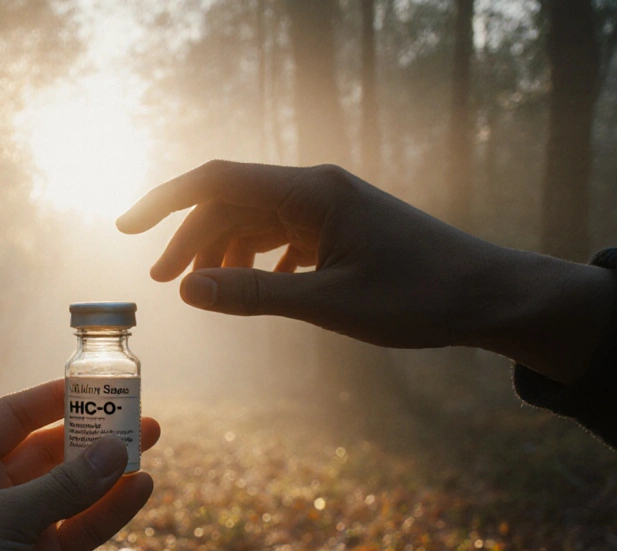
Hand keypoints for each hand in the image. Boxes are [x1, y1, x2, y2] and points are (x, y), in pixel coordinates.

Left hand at [0, 380, 160, 550]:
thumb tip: (117, 451)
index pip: (10, 418)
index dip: (50, 399)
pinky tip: (140, 490)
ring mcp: (15, 531)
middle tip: (134, 414)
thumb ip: (63, 486)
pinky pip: (80, 529)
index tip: (92, 384)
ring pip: (70, 491)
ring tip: (148, 442)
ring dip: (107, 469)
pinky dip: (109, 511)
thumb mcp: (2, 519)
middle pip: (46, 451)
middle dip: (89, 434)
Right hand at [117, 160, 614, 382]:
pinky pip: (282, 233)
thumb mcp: (330, 303)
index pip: (217, 180)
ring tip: (202, 291)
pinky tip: (255, 287)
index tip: (125, 228)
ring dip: (222, 251)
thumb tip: (185, 291)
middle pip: (231, 201)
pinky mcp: (343, 227)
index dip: (165, 200)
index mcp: (311, 192)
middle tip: (163, 284)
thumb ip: (254, 295)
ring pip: (255, 218)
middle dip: (190, 238)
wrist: (490, 296)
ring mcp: (331, 207)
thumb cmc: (419, 298)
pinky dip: (257, 258)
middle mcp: (316, 189)